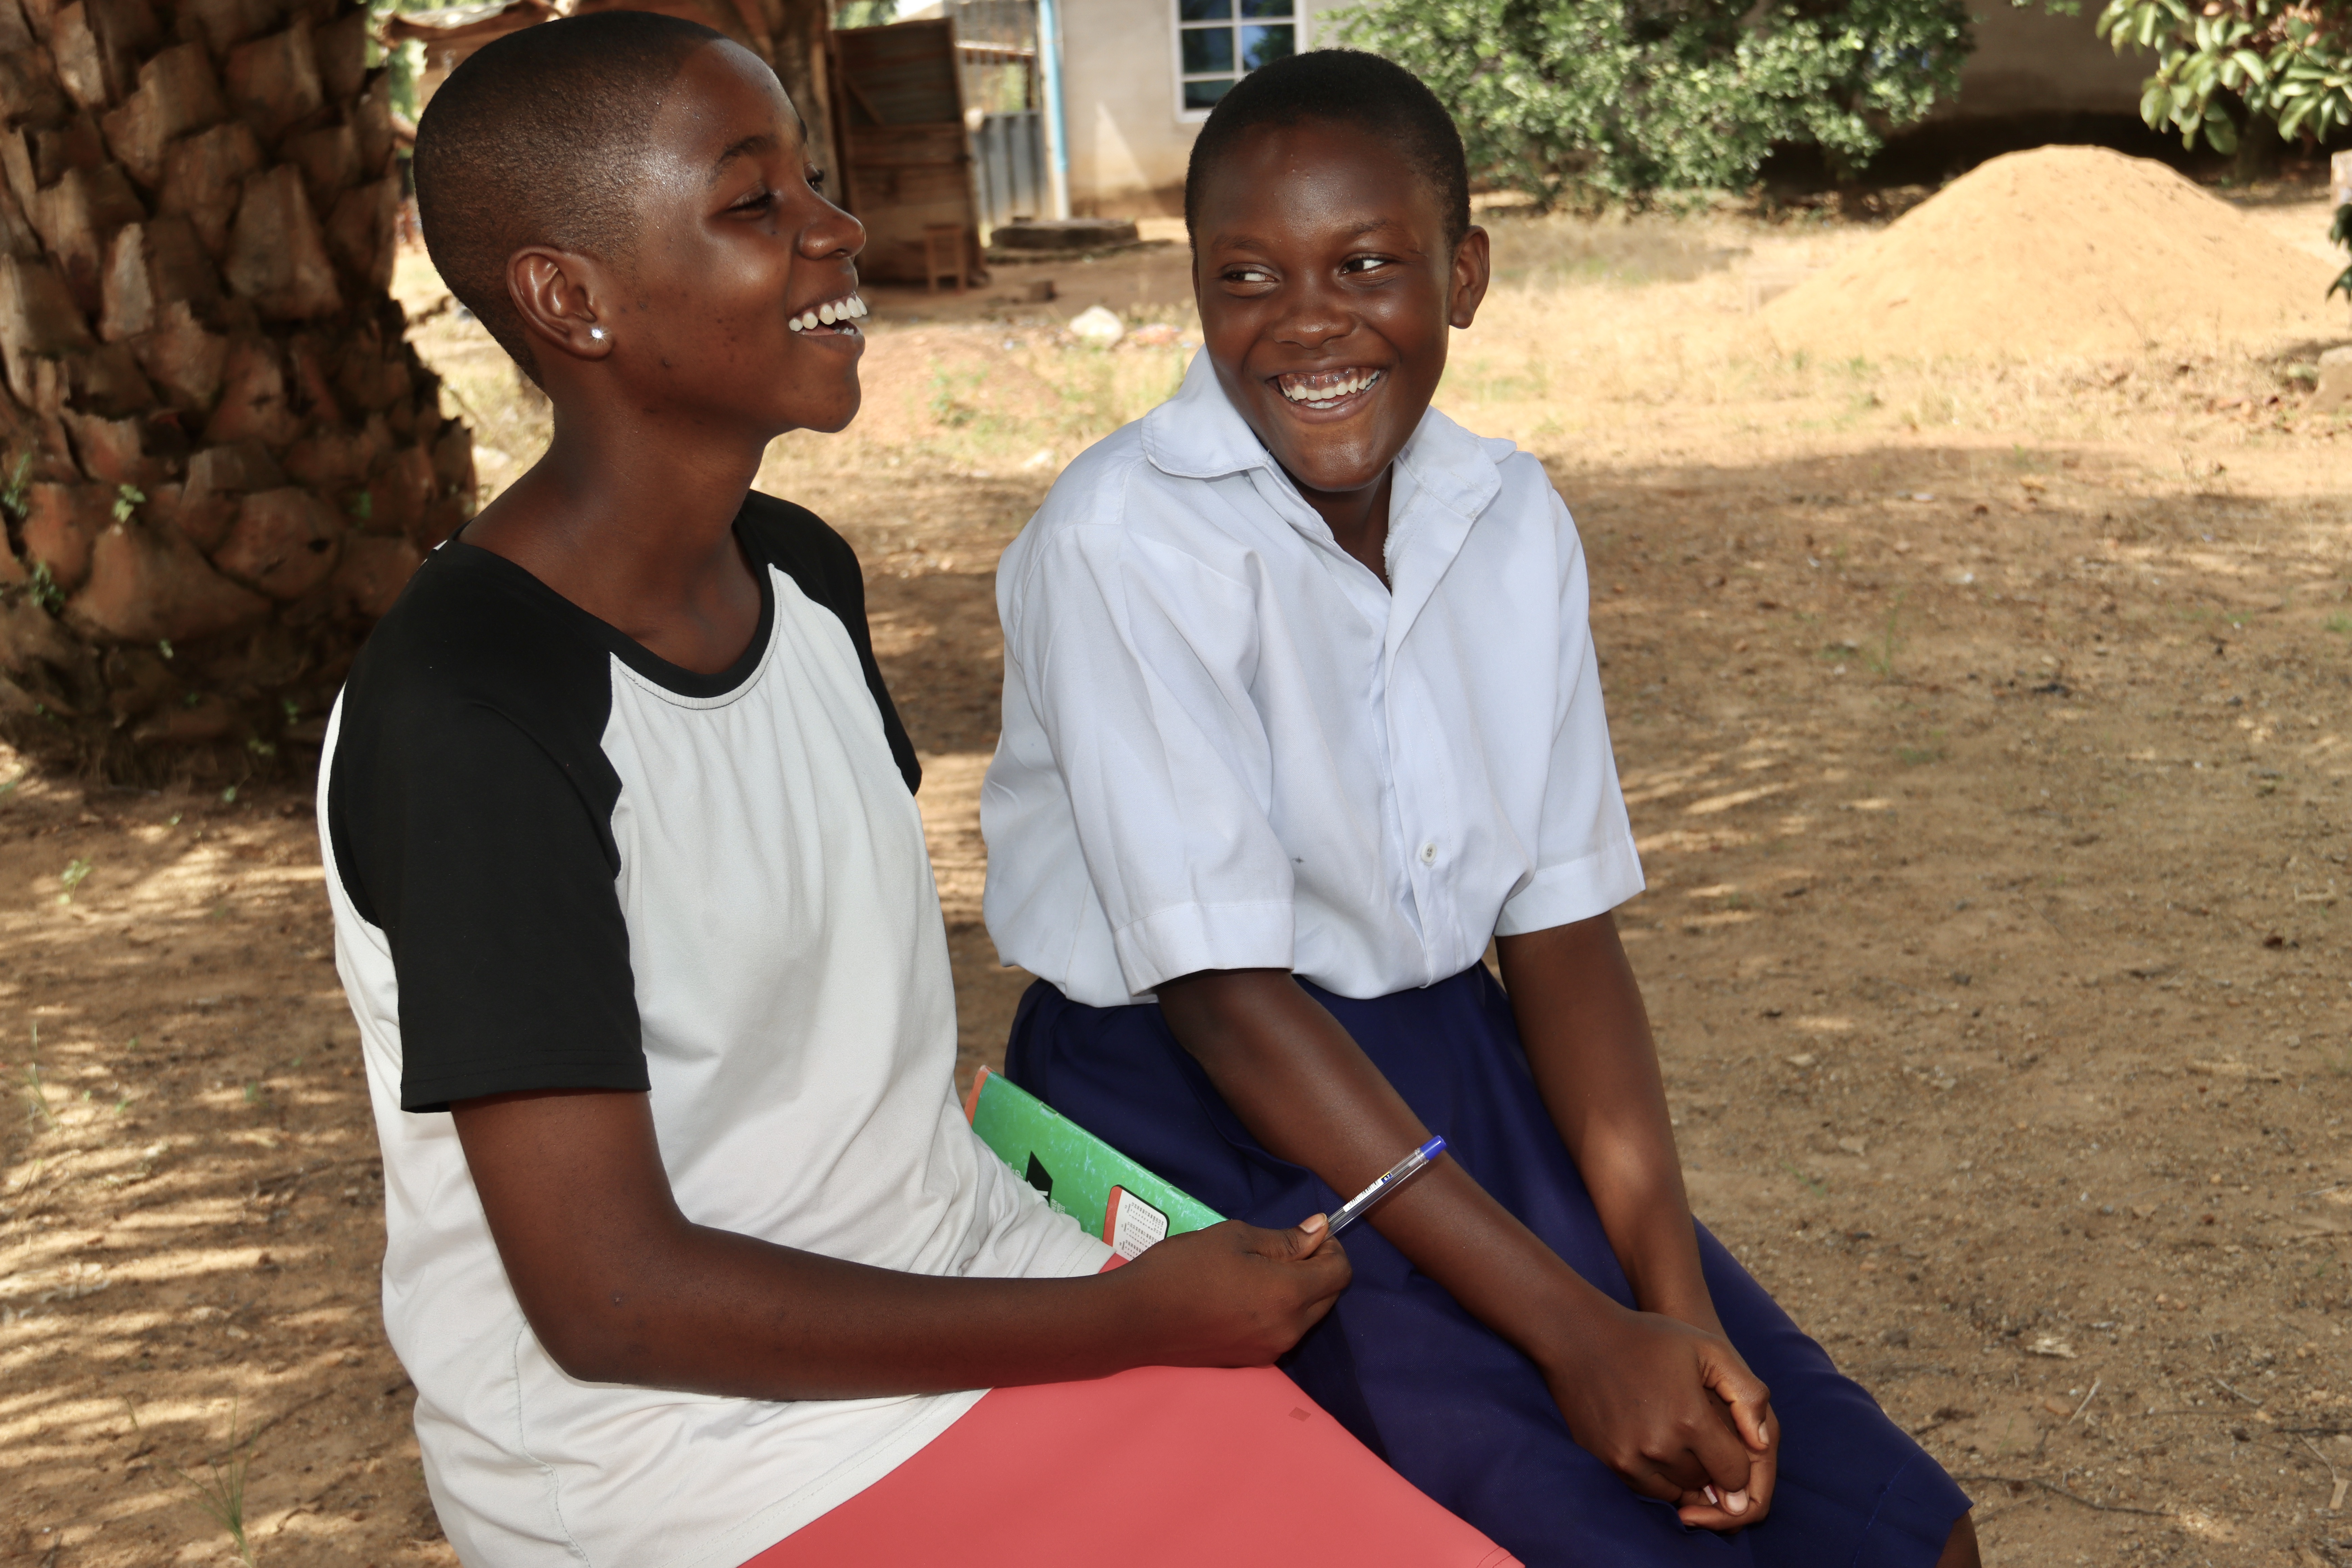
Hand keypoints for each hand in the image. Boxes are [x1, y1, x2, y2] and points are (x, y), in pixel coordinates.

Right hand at [1109, 1214, 1349, 1366]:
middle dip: (1318, 1269)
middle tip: (1284, 1248)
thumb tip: (1320, 1231)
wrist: (1136, 1319)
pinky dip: (1279, 1311)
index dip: (1332, 1248)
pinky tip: (1245, 1296)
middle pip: (1328, 1297)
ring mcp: (1270, 1350)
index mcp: (1287, 1295)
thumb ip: (1284, 1240)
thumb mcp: (1234, 1239)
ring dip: (1299, 1291)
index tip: (1309, 1234)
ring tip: (1259, 1270)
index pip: (1340, 1272)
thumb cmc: (1182, 1269)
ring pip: (1307, 1316)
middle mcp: (1288, 1330)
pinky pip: (1283, 1332)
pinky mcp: (1251, 1361)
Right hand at [1539, 1304, 1777, 1531]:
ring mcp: (1629, 1458)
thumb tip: (1763, 1445)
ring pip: (1676, 1491)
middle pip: (1705, 1484)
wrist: (1580, 1337)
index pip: (1734, 1474)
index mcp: (1690, 1420)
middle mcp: (1660, 1447)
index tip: (1727, 1445)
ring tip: (1676, 1436)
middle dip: (1710, 1466)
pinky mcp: (1606, 1462)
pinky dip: (1656, 1476)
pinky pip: (1645, 1489)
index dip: (1738, 1464)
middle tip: (1698, 1434)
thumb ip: (1748, 1395)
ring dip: (1683, 1474)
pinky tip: (1654, 1444)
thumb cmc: (1651, 1339)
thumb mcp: (1709, 1350)